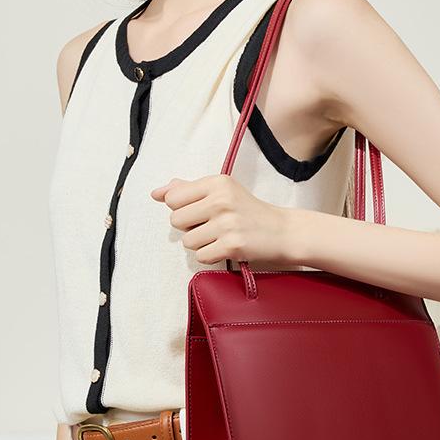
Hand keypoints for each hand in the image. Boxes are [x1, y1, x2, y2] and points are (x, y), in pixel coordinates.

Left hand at [150, 174, 292, 265]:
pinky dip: (211, 256)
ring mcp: (227, 223)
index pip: (173, 198)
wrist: (282, 231)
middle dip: (190, 227)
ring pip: (187, 241)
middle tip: (212, 225)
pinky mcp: (232, 245)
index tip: (200, 211)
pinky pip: (201, 256)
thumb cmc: (248, 211)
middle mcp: (221, 200)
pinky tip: (226, 247)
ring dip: (201, 244)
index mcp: (217, 182)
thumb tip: (157, 193)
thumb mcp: (221, 191)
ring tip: (220, 236)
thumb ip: (188, 189)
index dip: (182, 209)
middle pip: (176, 220)